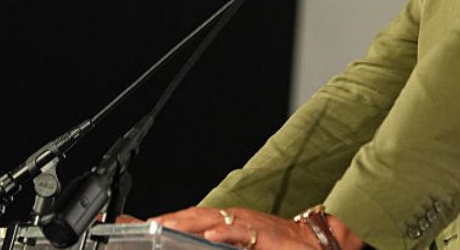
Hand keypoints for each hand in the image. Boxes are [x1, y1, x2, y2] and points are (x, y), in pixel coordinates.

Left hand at [145, 206, 318, 248]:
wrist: (311, 242)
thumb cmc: (276, 245)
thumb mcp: (243, 245)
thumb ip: (222, 244)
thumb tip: (202, 243)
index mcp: (229, 221)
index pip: (194, 217)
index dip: (172, 219)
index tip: (148, 223)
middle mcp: (235, 218)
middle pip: (198, 215)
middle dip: (173, 219)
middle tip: (150, 224)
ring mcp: (248, 224)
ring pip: (214, 220)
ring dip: (189, 223)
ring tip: (168, 227)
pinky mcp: (263, 235)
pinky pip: (241, 232)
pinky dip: (224, 233)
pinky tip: (209, 237)